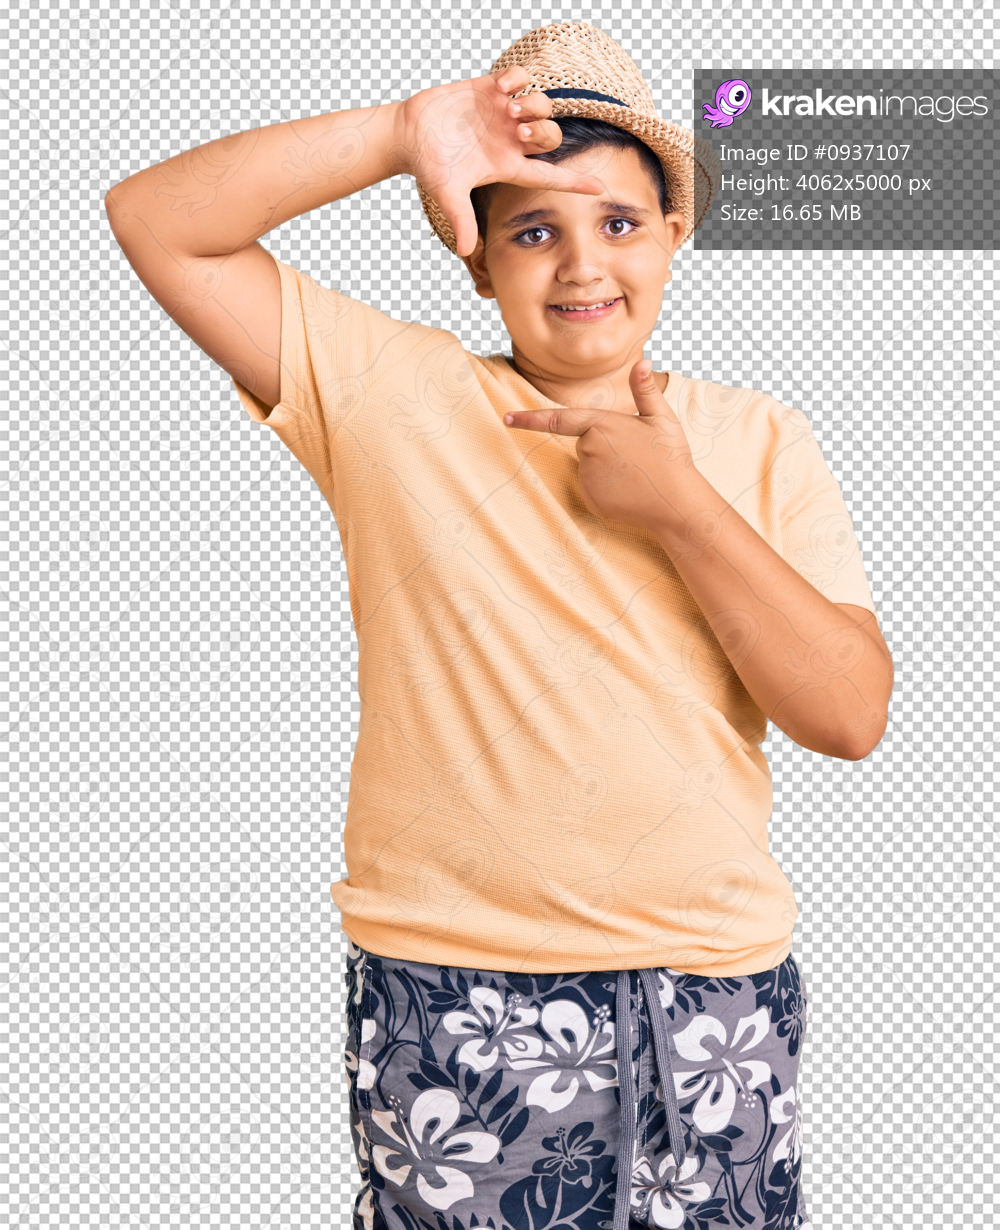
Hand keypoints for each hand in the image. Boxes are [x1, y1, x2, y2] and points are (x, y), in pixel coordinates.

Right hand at [394, 66, 605, 255]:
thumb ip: (460, 218)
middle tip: (519, 129)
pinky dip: (517, 78)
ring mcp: (504, 114)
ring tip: (509, 107)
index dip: (574, 182)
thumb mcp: (446, 192)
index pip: (549, 176)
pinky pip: (520, 77)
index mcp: (507, 166)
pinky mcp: (491, 90)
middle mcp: (511, 141)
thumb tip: (466, 251)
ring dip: (533, 105)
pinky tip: (501, 86)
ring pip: (541, 105)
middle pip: (551, 137)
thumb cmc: (428, 165)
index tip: (600, 189)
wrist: (409, 133)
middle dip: (544, 132)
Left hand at [503, 361, 699, 533]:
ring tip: (636, 474)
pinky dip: (608, 490)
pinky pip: (593, 489)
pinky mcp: (590, 499)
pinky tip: (629, 491)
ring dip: (608, 469)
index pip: (557, 420)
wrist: (676, 502)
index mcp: (601, 424)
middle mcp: (588, 450)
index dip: (528, 420)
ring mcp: (587, 477)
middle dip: (608, 447)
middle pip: (586, 444)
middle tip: (638, 457)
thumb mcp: (662, 419)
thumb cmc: (671, 458)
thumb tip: (642, 361)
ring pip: (589, 467)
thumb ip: (646, 390)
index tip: (505, 419)